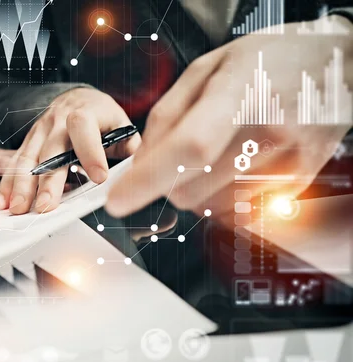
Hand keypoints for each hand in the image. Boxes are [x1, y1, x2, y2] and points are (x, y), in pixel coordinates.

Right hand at [0, 88, 140, 213]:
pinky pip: (16, 162)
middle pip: (50, 150)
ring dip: (22, 185)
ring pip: (28, 158)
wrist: (78, 99)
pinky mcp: (29, 142)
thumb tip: (137, 173)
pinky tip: (6, 200)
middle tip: (47, 206)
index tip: (99, 177)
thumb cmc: (103, 118)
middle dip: (47, 181)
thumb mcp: (122, 126)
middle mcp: (58, 120)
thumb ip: (129, 149)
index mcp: (85, 112)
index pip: (84, 128)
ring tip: (19, 208)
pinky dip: (9, 182)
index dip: (91, 152)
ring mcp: (39, 131)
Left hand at [107, 18, 352, 218]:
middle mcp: (269, 131)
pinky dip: (225, 196)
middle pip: (191, 190)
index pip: (188, 148)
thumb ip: (167, 115)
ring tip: (220, 150)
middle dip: (169, 183)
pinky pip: (239, 211)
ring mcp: (289, 161)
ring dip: (199, 189)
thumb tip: (141, 161)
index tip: (117, 200)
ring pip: (211, 207)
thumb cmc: (267, 62)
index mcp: (239, 94)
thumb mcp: (207, 68)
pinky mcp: (298, 183)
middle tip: (181, 156)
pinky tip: (237, 165)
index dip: (147, 180)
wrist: (334, 65)